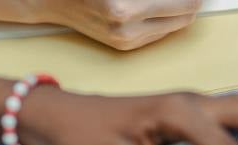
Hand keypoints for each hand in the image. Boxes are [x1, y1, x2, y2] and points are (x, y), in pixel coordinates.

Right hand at [28, 0, 202, 49]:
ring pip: (177, 25)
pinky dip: (167, 16)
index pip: (186, 1)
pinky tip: (156, 4)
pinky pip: (161, 32)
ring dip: (181, 7)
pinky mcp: (125, 47)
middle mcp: (127, 30)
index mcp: (125, 8)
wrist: (50, 0)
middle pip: (187, 14)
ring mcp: (126, 42)